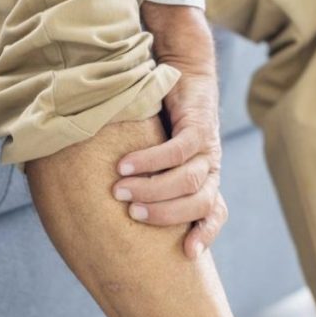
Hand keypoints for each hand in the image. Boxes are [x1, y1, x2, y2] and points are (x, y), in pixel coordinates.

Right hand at [113, 2, 225, 259]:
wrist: (182, 62)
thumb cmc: (160, 111)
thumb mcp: (154, 148)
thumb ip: (142, 175)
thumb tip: (101, 202)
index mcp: (204, 176)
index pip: (214, 212)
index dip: (205, 233)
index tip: (186, 253)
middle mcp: (210, 164)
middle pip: (199, 204)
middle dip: (166, 215)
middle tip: (132, 215)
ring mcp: (207, 145)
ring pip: (189, 181)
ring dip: (154, 190)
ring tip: (120, 191)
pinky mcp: (198, 124)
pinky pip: (178, 151)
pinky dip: (151, 161)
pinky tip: (126, 165)